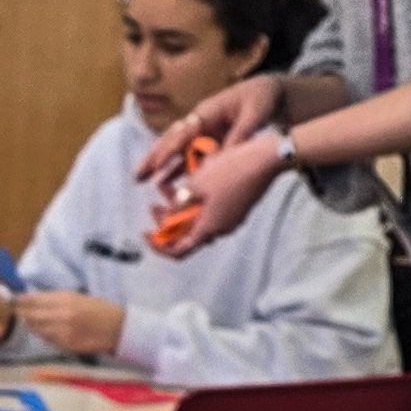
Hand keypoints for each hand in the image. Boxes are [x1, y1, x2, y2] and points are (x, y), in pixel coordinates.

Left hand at [16, 290, 126, 358]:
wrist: (119, 328)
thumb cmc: (100, 309)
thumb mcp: (77, 297)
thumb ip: (54, 299)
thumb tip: (32, 300)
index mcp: (64, 299)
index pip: (32, 300)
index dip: (19, 301)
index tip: (12, 300)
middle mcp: (61, 315)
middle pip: (29, 316)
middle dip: (23, 314)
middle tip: (19, 312)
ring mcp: (63, 332)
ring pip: (36, 330)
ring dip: (33, 326)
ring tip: (38, 321)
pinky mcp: (66, 345)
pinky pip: (47, 340)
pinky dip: (45, 336)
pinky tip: (52, 331)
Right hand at [135, 77, 283, 184]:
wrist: (271, 93)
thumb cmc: (262, 99)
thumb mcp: (255, 114)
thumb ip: (240, 135)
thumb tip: (225, 158)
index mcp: (208, 111)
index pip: (184, 131)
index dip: (170, 148)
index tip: (157, 165)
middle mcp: (200, 122)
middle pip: (172, 140)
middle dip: (154, 158)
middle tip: (137, 176)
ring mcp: (204, 132)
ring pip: (178, 151)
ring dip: (162, 166)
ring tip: (143, 181)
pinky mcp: (211, 142)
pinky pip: (192, 157)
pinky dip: (180, 169)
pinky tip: (169, 183)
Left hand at [160, 131, 283, 250]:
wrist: (266, 159)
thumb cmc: (229, 170)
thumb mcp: (195, 186)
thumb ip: (178, 207)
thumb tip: (166, 221)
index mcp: (209, 229)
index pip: (179, 251)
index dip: (159, 246)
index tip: (145, 233)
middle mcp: (221, 229)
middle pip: (187, 235)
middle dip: (166, 222)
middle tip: (153, 204)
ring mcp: (231, 219)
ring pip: (198, 221)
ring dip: (180, 210)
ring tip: (167, 189)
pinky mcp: (238, 208)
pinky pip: (211, 212)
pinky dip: (196, 203)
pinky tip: (189, 185)